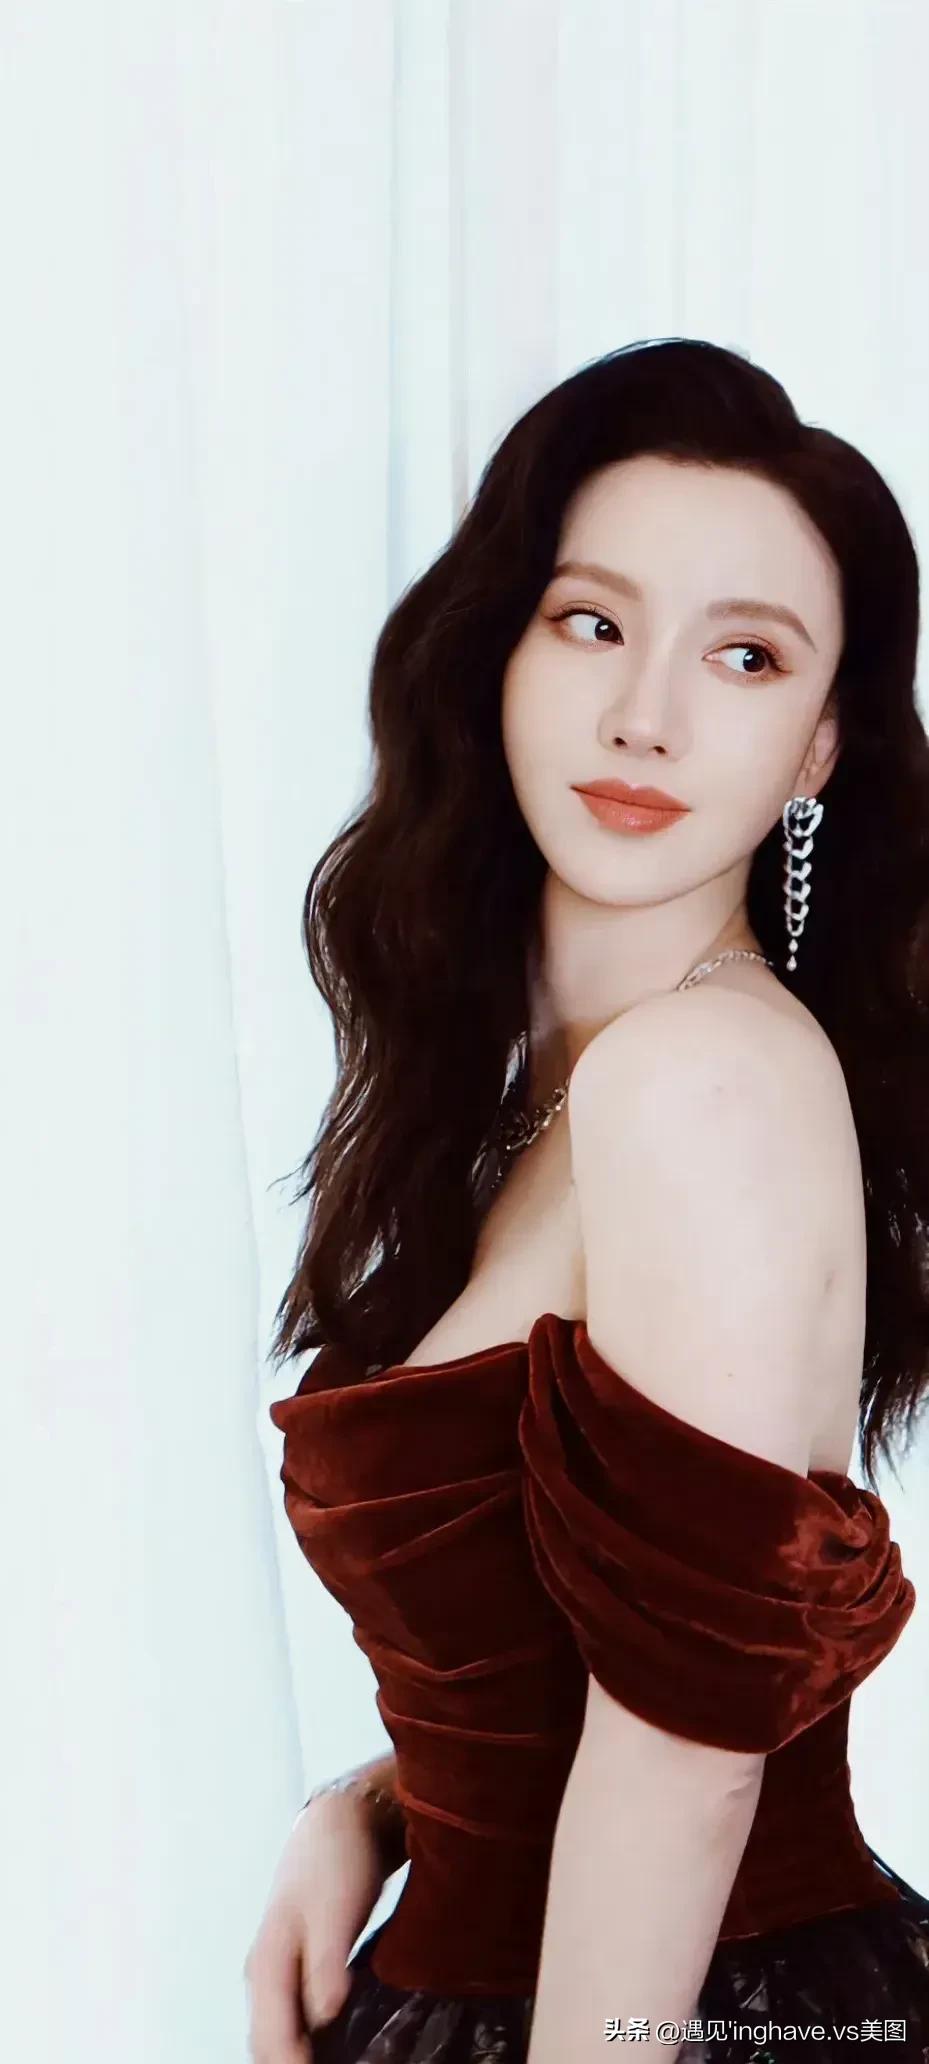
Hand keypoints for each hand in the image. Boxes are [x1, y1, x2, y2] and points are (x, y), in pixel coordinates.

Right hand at [243, 1786, 387, 2061]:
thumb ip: (327, 1965)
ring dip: (294, 2055)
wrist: (340, 1822)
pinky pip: (289, 2021)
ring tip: (333, 2062)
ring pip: (275, 2035)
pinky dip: (304, 2043)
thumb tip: (323, 2018)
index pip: (273, 2041)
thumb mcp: (336, 1912)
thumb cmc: (339, 1864)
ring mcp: (275, 1971)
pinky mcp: (293, 1968)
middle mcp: (262, 1975)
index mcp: (266, 1965)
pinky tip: (331, 2049)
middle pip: (266, 2045)